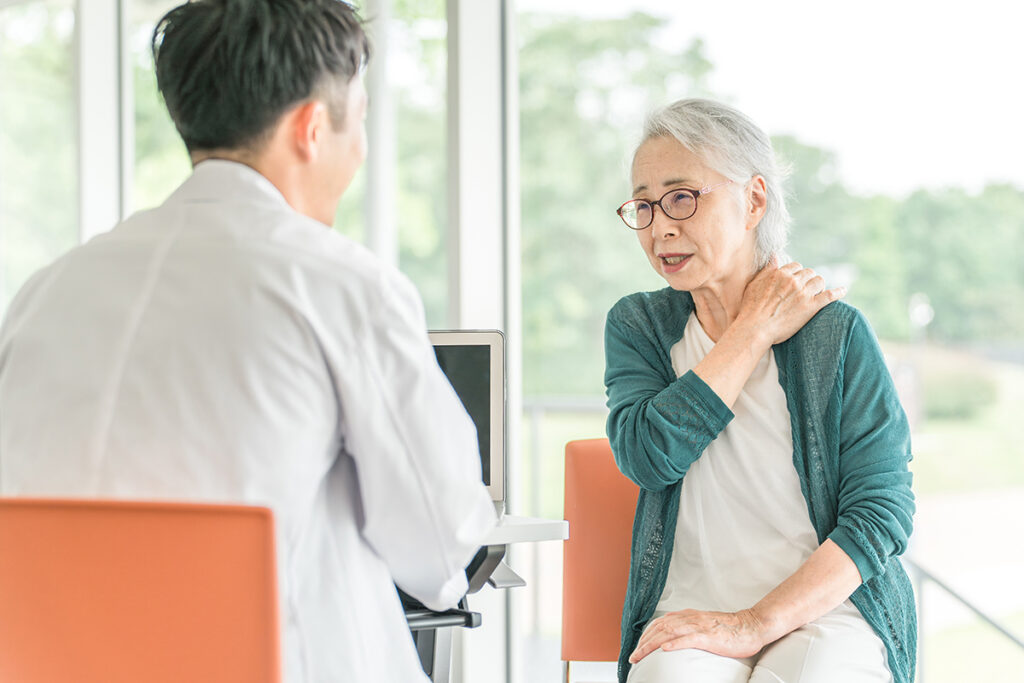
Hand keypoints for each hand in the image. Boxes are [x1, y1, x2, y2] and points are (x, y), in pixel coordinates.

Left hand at [628, 608, 768, 663]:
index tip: (637, 647)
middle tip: (633, 656)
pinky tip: (664, 649)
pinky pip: (689, 638)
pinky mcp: (709, 636)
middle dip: (643, 642)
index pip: (660, 623)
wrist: (751, 626)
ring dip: (651, 644)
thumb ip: (688, 627)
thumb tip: (672, 636)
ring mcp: (699, 626)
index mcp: (688, 616)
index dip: (646, 634)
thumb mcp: (703, 625)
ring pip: (669, 632)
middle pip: (660, 628)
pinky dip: (675, 643)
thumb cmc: (728, 629)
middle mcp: (690, 618)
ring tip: (639, 654)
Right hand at [736, 258, 845, 345]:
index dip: (796, 274)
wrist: (755, 328)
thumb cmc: (750, 308)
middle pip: (809, 272)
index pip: (795, 266)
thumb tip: (776, 256)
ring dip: (818, 285)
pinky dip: (838, 292)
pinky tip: (843, 291)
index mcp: (780, 274)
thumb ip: (767, 269)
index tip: (795, 282)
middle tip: (805, 290)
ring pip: (819, 281)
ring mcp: (803, 293)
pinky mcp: (811, 307)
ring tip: (815, 293)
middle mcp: (793, 281)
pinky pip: (830, 295)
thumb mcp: (755, 284)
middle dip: (808, 279)